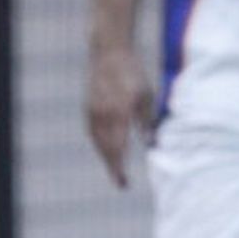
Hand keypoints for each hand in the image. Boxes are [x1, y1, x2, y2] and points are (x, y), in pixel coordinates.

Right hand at [86, 43, 154, 188]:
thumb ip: (146, 121)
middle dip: (113, 168)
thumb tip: (151, 144)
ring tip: (116, 169)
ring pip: (98, 143)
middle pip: (106, 150)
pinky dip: (100, 145)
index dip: (119, 168)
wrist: (108, 54)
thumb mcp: (146, 95)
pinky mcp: (88, 109)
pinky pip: (93, 133)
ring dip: (107, 158)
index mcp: (119, 113)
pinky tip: (107, 149)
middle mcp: (103, 117)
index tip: (123, 183)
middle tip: (121, 183)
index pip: (119, 148)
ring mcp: (92, 113)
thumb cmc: (133, 73)